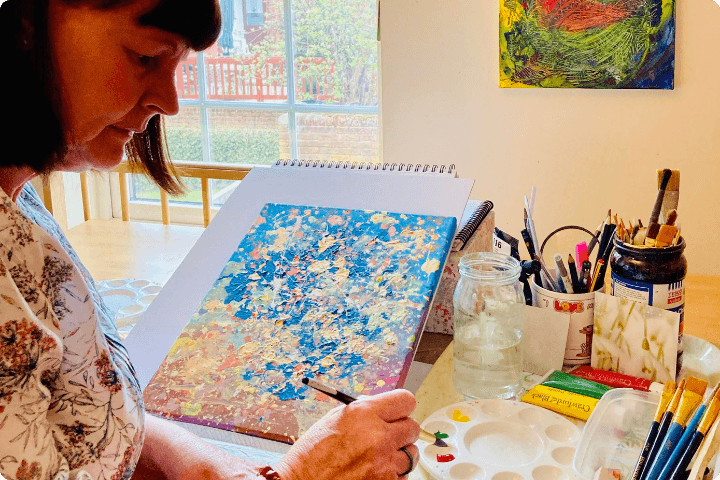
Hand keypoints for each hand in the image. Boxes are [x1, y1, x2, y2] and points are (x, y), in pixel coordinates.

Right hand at [275, 389, 419, 479]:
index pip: (405, 400)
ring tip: (379, 457)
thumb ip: (363, 412)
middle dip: (402, 431)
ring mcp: (384, 462)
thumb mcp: (335, 420)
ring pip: (411, 454)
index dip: (402, 407)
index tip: (398, 412)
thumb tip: (382, 408)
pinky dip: (392, 474)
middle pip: (412, 427)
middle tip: (389, 436)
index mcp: (364, 413)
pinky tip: (374, 472)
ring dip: (399, 454)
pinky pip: (402, 475)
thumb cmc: (311, 455)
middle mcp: (378, 435)